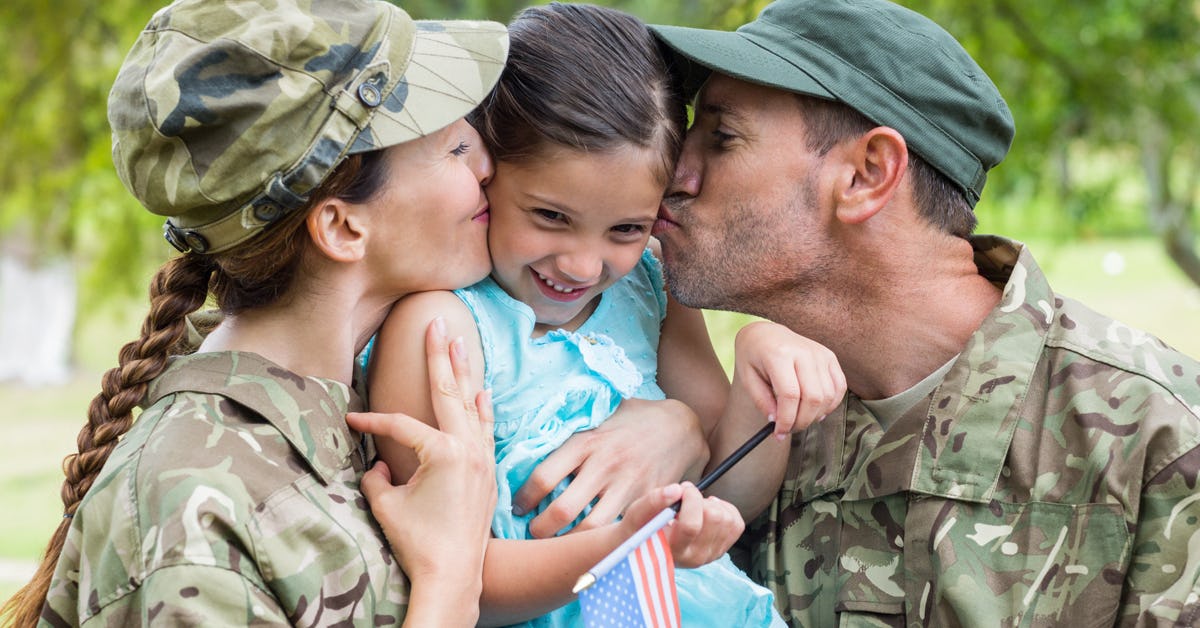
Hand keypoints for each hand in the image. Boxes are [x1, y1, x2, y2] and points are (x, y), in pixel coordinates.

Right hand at [346, 318, 496, 606]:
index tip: (351, 419)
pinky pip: (485, 429)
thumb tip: (380, 464)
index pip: (400, 424)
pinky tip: (482, 391)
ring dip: (463, 373)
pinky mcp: (488, 472)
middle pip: (449, 391)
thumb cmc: (418, 542)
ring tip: (460, 342)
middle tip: (436, 322)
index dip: (372, 419)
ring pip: (472, 405)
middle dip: (439, 355)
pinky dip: (482, 408)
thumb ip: (377, 478)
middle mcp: (468, 448)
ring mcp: (482, 458)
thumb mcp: (387, 506)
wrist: (454, 574)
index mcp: (443, 452)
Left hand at [514, 398, 708, 538]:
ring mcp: (627, 485)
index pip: (544, 477)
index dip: (524, 498)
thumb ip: (573, 436)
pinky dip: (602, 541)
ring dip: (569, 543)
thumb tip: (531, 446)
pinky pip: (619, 529)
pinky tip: (590, 546)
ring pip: (590, 529)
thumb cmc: (632, 420)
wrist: (681, 425)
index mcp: (587, 442)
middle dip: (540, 531)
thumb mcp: (599, 417)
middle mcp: (605, 465)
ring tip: (557, 548)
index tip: (518, 508)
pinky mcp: (647, 500)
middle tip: (532, 535)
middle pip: (562, 510)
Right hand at [619, 483, 742, 568]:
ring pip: (728, 520)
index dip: (691, 499)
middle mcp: (695, 558)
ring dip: (713, 505)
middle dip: (701, 499)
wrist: (645, 548)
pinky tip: (708, 510)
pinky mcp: (720, 550)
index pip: (692, 525)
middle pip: (715, 518)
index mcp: (673, 551)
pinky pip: (736, 525)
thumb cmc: (639, 529)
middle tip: (685, 497)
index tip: (682, 489)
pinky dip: (726, 510)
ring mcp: (710, 556)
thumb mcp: (637, 514)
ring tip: (695, 506)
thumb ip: (654, 501)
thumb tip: (676, 490)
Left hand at [733, 321, 845, 436]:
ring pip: (828, 395)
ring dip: (815, 416)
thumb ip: (762, 400)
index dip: (787, 419)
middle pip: (813, 397)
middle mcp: (803, 351)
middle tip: (789, 430)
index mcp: (778, 354)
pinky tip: (816, 410)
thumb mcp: (747, 378)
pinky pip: (839, 387)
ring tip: (799, 419)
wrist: (766, 334)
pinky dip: (831, 405)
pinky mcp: (830, 357)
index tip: (779, 433)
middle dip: (802, 421)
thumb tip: (777, 422)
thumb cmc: (753, 357)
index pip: (790, 394)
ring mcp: (820, 353)